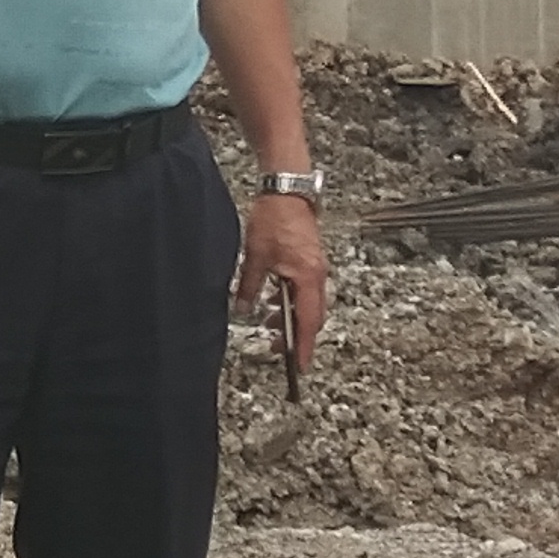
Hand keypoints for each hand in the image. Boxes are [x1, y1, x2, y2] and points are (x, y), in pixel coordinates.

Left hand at [237, 191, 330, 375]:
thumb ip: (249, 286)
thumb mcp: (255, 257)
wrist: (287, 191)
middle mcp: (316, 276)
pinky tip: (274, 298)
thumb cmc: (275, 219)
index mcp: (307, 277)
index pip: (308, 321)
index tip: (299, 365)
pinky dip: (291, 300)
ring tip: (270, 322)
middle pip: (312, 316)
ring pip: (308, 303)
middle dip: (297, 335)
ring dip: (291, 316)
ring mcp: (315, 268)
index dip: (303, 346)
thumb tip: (241, 309)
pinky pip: (304, 289)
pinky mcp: (310, 260)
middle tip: (279, 348)